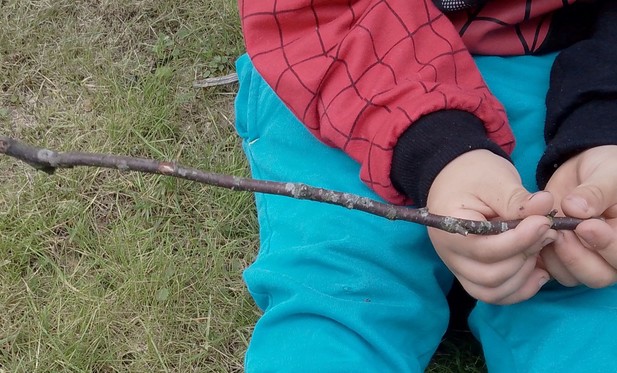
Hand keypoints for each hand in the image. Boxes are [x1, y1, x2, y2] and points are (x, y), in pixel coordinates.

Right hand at [427, 150, 556, 304]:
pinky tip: (538, 271)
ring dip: (524, 275)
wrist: (456, 178)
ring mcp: (458, 267)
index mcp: (449, 226)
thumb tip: (546, 206)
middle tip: (547, 231)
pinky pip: (493, 294)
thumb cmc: (473, 175)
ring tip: (540, 248)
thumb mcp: (495, 179)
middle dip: (525, 255)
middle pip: (490, 275)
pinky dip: (519, 289)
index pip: (485, 248)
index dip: (520, 240)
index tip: (544, 222)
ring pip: (493, 290)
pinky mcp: (470, 274)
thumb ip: (518, 198)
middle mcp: (449, 253)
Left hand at [540, 145, 616, 287]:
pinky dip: (539, 254)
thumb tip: (576, 208)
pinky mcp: (560, 255)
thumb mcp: (607, 174)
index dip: (606, 245)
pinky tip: (534, 233)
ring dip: (556, 256)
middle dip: (577, 256)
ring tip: (549, 229)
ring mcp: (585, 258)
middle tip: (562, 231)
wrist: (585, 171)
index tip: (585, 225)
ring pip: (572, 276)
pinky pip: (549, 268)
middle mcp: (609, 254)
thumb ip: (596, 192)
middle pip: (598, 275)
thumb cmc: (606, 170)